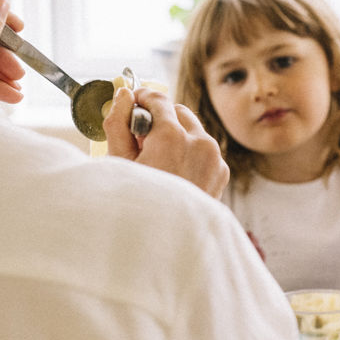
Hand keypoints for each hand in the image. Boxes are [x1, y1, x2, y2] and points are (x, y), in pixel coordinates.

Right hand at [104, 86, 229, 197]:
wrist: (164, 244)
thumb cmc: (135, 204)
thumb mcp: (118, 162)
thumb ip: (118, 122)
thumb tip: (123, 94)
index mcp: (173, 137)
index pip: (158, 99)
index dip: (143, 98)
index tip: (133, 102)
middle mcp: (200, 144)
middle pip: (179, 112)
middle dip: (160, 117)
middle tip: (140, 137)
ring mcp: (215, 159)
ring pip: (194, 130)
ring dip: (176, 134)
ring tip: (157, 159)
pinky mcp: (221, 173)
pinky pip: (205, 151)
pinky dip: (190, 153)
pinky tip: (174, 172)